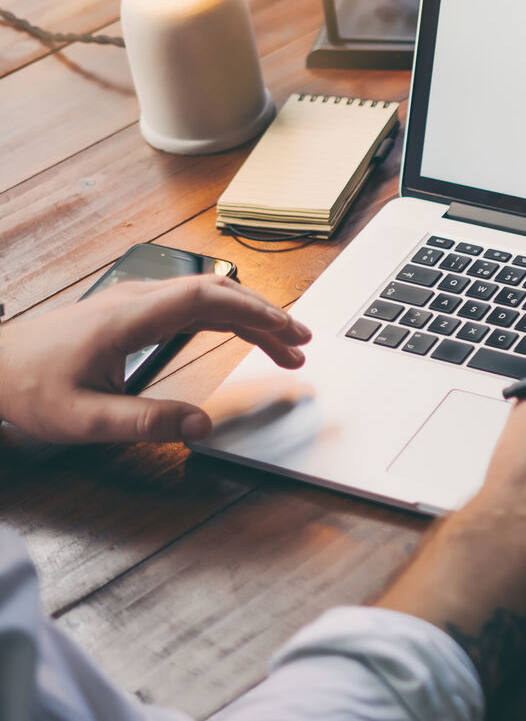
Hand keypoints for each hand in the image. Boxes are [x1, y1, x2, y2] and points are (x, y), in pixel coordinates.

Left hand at [0, 274, 310, 443]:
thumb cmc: (26, 390)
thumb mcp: (82, 421)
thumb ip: (145, 424)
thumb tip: (202, 428)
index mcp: (127, 320)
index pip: (206, 300)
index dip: (255, 312)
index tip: (289, 332)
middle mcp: (134, 301)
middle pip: (216, 291)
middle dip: (266, 314)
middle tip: (302, 342)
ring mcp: (132, 302)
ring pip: (206, 294)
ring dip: (250, 314)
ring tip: (284, 344)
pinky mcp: (130, 310)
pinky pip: (190, 303)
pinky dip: (226, 315)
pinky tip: (241, 332)